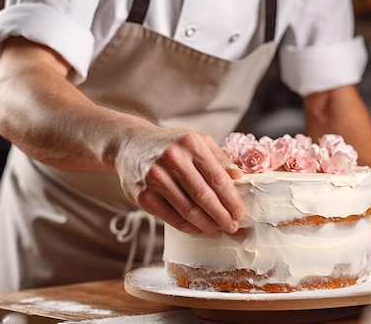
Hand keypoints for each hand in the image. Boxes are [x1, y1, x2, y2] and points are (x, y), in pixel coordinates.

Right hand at [115, 126, 243, 237]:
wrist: (130, 145)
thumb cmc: (170, 144)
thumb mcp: (196, 141)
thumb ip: (218, 158)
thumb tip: (239, 176)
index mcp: (190, 143)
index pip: (217, 177)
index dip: (231, 199)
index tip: (240, 212)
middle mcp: (172, 159)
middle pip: (204, 196)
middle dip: (222, 215)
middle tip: (232, 226)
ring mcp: (155, 178)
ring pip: (188, 210)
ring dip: (207, 225)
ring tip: (218, 231)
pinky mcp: (143, 196)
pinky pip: (171, 217)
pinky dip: (188, 227)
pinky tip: (198, 229)